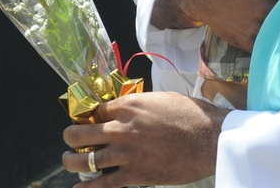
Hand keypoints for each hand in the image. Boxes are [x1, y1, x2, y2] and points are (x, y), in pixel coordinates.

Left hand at [62, 91, 225, 186]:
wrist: (209, 138)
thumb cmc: (191, 115)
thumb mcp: (161, 99)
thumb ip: (139, 105)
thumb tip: (128, 109)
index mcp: (129, 105)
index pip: (95, 109)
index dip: (89, 115)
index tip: (89, 120)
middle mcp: (121, 128)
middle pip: (80, 133)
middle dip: (71, 136)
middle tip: (71, 140)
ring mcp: (126, 153)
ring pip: (85, 160)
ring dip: (72, 161)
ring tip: (70, 161)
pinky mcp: (134, 174)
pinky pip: (102, 184)